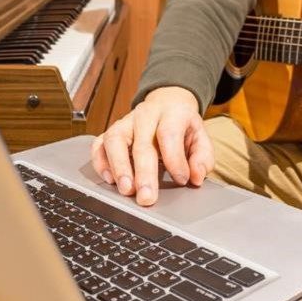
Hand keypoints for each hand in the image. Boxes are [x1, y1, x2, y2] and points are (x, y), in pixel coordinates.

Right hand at [90, 87, 214, 206]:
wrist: (167, 102)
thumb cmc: (182, 125)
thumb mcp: (201, 137)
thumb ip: (202, 158)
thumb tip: (196, 177)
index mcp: (171, 112)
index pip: (169, 134)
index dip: (175, 160)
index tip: (182, 180)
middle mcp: (145, 115)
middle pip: (141, 143)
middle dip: (143, 173)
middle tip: (146, 197)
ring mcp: (125, 122)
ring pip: (114, 140)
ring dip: (118, 167)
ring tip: (126, 190)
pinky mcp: (111, 131)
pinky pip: (99, 144)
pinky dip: (101, 163)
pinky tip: (110, 180)